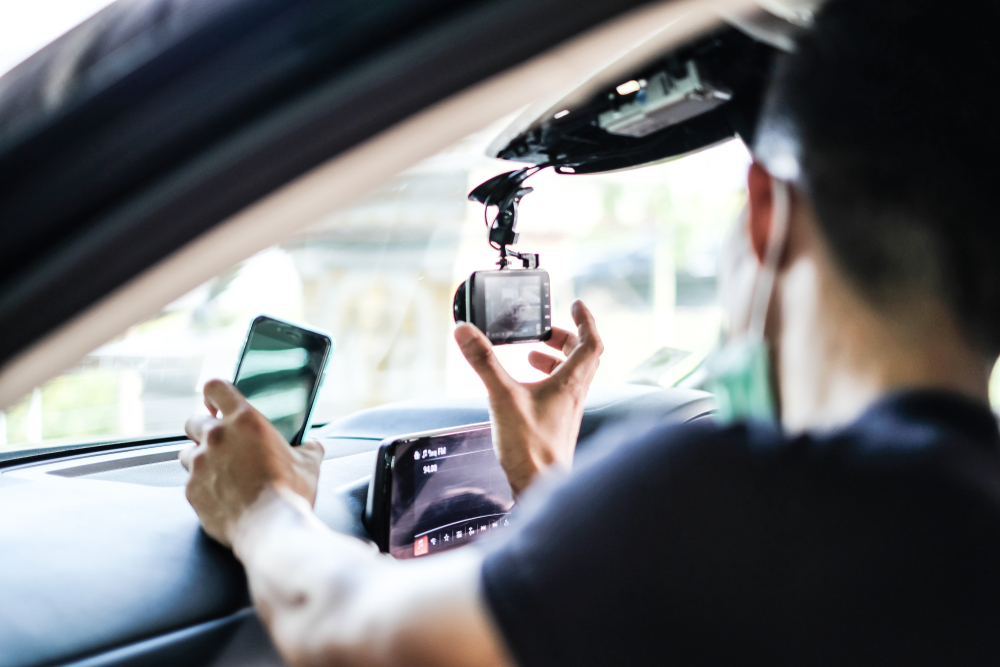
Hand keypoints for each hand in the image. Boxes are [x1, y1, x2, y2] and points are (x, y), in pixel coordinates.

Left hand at [179, 380, 324, 546]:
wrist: (271, 529)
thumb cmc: (290, 493)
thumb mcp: (309, 463)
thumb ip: (308, 447)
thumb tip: (312, 445)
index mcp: (245, 421)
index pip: (215, 388)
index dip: (214, 394)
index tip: (217, 404)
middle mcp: (216, 438)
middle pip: (194, 420)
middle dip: (204, 429)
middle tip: (221, 443)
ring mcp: (200, 465)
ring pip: (187, 452)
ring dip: (200, 458)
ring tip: (219, 471)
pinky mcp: (192, 491)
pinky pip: (190, 483)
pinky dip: (202, 487)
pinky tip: (221, 496)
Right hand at [455, 300, 603, 495]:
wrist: (540, 487)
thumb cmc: (530, 448)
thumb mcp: (501, 397)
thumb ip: (483, 362)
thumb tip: (465, 331)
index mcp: (570, 383)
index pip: (591, 342)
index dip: (585, 320)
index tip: (576, 304)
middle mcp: (574, 395)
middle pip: (582, 357)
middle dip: (565, 338)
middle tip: (544, 331)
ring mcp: (567, 411)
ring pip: (571, 375)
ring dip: (554, 360)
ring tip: (530, 355)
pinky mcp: (557, 424)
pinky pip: (559, 393)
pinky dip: (545, 380)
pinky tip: (523, 388)